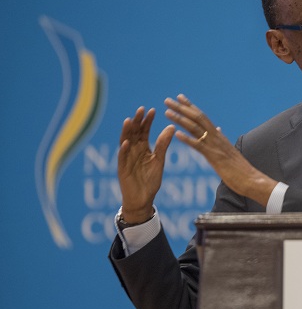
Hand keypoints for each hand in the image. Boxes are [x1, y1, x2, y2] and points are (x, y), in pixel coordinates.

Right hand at [117, 107, 175, 222]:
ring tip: (129, 121)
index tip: (153, 110)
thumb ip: (163, 144)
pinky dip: (124, 150)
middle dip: (137, 122)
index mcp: (143, 149)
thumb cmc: (150, 181)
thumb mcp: (159, 160)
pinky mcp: (122, 169)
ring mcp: (127, 159)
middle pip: (134, 133)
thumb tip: (171, 127)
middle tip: (141, 109)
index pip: (144, 131)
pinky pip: (122, 158)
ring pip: (125, 142)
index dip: (147, 121)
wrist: (143, 199)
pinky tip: (126, 143)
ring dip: (127, 132)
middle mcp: (133, 151)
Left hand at [164, 94, 277, 206]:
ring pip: (196, 128)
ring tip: (167, 112)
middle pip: (197, 118)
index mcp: (218, 135)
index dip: (190, 106)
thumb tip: (217, 129)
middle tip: (168, 100)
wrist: (251, 179)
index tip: (179, 97)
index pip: (202, 117)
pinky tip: (177, 134)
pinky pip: (199, 146)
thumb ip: (221, 139)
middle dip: (181, 108)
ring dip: (180, 119)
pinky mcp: (214, 157)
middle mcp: (216, 137)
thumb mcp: (229, 150)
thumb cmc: (240, 168)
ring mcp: (215, 146)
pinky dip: (187, 139)